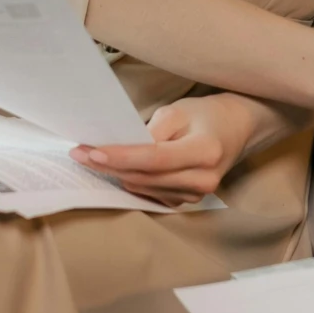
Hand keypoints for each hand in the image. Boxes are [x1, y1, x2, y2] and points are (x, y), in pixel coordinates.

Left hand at [71, 95, 254, 207]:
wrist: (235, 129)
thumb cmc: (205, 115)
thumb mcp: (179, 111)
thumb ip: (152, 131)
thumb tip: (121, 148)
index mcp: (204, 152)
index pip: (155, 158)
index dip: (121, 157)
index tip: (91, 152)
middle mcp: (203, 179)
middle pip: (145, 176)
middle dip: (109, 165)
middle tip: (78, 153)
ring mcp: (196, 195)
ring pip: (144, 187)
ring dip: (116, 174)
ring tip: (91, 158)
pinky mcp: (187, 201)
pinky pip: (150, 194)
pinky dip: (131, 180)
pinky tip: (115, 169)